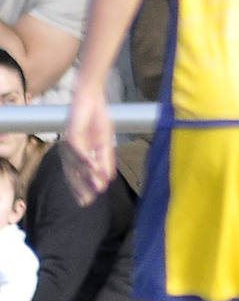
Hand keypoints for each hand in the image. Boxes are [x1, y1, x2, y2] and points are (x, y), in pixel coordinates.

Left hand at [64, 86, 114, 206]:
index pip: (74, 175)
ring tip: (98, 189)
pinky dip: (86, 159)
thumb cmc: (97, 119)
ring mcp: (68, 142)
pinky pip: (78, 148)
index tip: (87, 202)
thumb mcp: (105, 143)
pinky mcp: (72, 132)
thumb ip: (105, 161)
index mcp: (75, 153)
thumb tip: (108, 179)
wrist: (92, 97)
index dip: (80, 188)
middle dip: (80, 187)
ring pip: (76, 163)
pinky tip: (94, 168)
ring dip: (87, 176)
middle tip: (87, 202)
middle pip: (72, 172)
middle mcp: (68, 150)